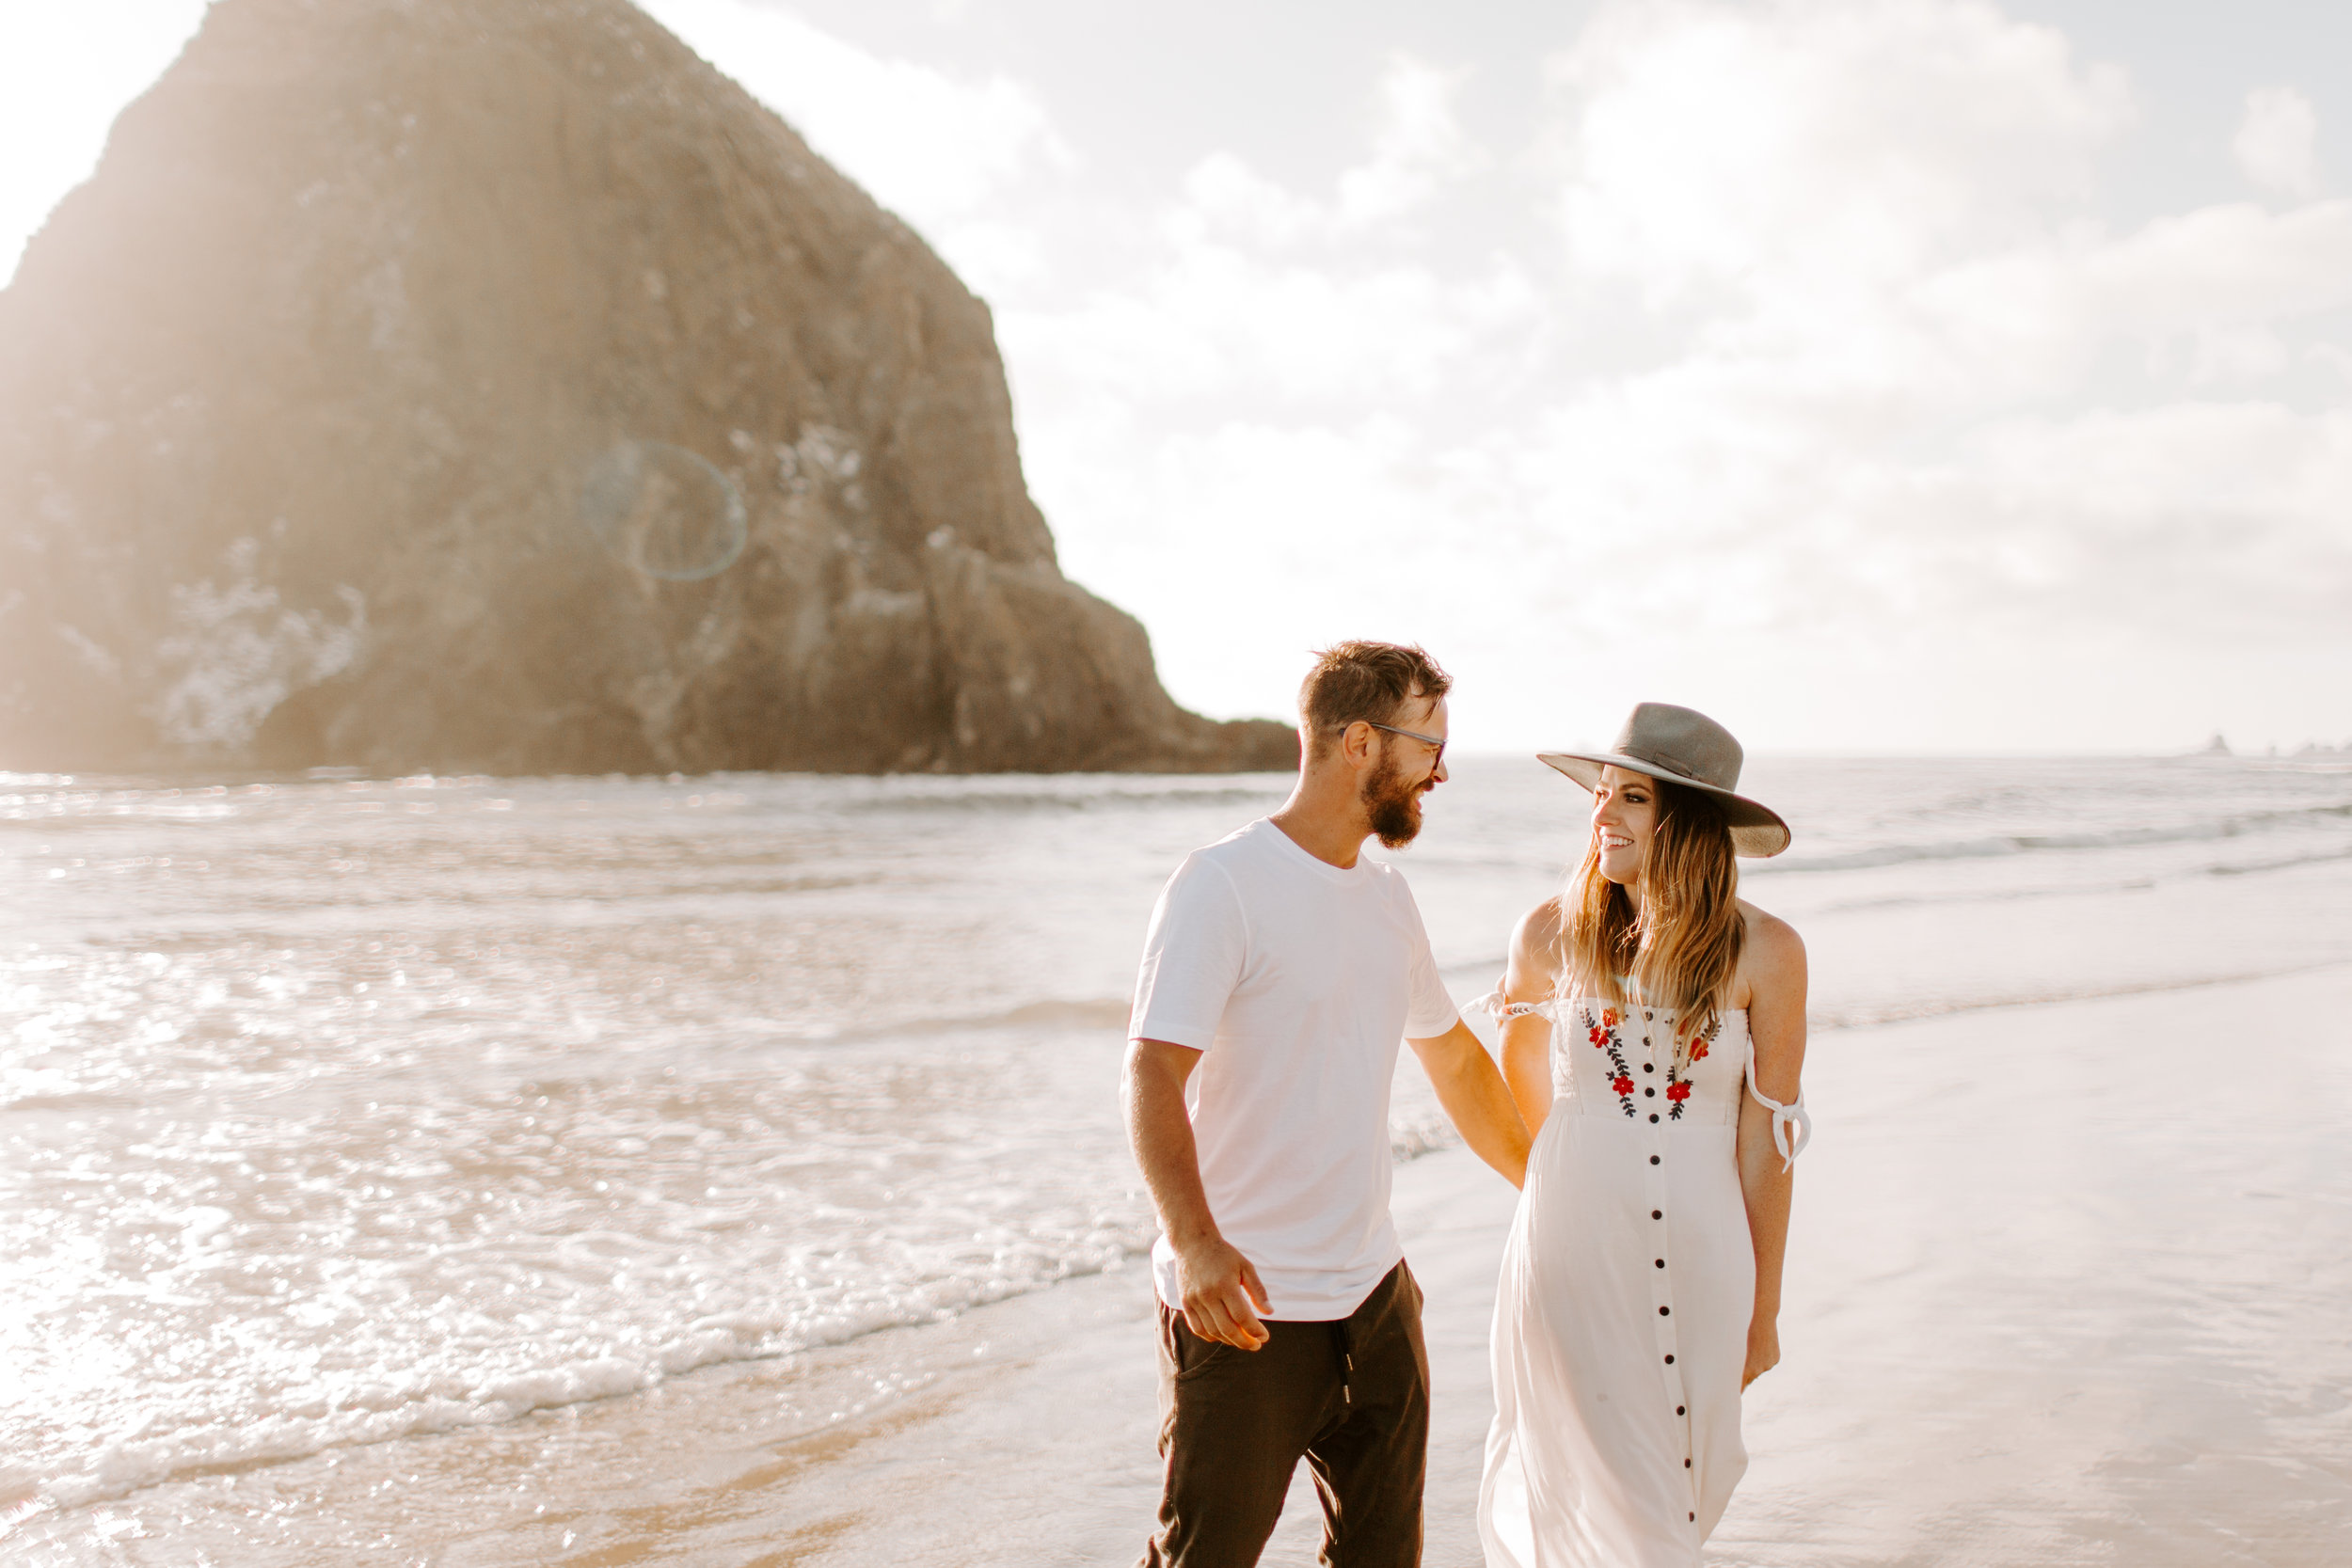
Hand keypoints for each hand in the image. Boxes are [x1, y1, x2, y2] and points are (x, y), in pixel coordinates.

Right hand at [1175, 1234, 1271, 1349]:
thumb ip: (1257, 1290)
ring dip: (1229, 1341)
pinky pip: (1198, 1328)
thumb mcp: (1245, 1266)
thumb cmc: (1223, 1254)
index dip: (1255, 1331)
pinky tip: (1223, 1335)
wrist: (1193, 1243)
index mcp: (1225, 1284)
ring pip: (1213, 1331)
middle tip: (1256, 1345)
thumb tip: (1269, 1312)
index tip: (1265, 1336)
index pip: (1242, 1317)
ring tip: (1242, 1340)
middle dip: (1244, 1342)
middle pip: (1227, 1329)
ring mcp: (1194, 1300)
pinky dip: (1211, 1336)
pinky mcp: (1185, 1303)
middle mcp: (1208, 1294)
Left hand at [1742, 1314, 1779, 1388]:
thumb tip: (1739, 1373)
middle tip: (1738, 1371)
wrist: (1763, 1318)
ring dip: (1754, 1365)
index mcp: (1748, 1368)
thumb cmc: (1744, 1330)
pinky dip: (1763, 1359)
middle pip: (1749, 1378)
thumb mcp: (1737, 1348)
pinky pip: (1767, 1363)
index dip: (1738, 1390)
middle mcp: (1760, 1369)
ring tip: (1751, 1350)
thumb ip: (1739, 1363)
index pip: (1742, 1385)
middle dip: (1744, 1376)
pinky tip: (1760, 1348)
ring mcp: (1769, 1365)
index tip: (1732, 1396)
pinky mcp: (1776, 1359)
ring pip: (1759, 1370)